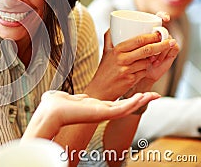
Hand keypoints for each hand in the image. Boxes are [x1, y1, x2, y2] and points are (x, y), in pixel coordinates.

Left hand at [22, 90, 160, 139]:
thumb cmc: (55, 106)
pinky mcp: (102, 113)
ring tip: (154, 95)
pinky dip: (133, 103)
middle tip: (155, 94)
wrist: (51, 112)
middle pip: (126, 106)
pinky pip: (122, 108)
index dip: (129, 98)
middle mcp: (101, 111)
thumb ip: (71, 97)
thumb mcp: (67, 97)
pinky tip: (142, 96)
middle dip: (140, 100)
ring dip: (141, 101)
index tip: (140, 93)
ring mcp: (103, 113)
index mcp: (95, 107)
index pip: (116, 103)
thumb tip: (65, 95)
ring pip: (127, 107)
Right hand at [86, 29, 177, 99]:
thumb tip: (112, 26)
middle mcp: (122, 59)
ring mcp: (127, 70)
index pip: (138, 40)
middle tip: (170, 41)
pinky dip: (145, 70)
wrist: (100, 89)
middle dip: (161, 45)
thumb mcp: (105, 52)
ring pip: (147, 61)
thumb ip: (109, 38)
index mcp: (117, 50)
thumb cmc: (104, 70)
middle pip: (147, 50)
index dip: (152, 36)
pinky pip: (144, 72)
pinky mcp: (131, 80)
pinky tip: (141, 70)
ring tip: (151, 58)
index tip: (160, 33)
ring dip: (152, 60)